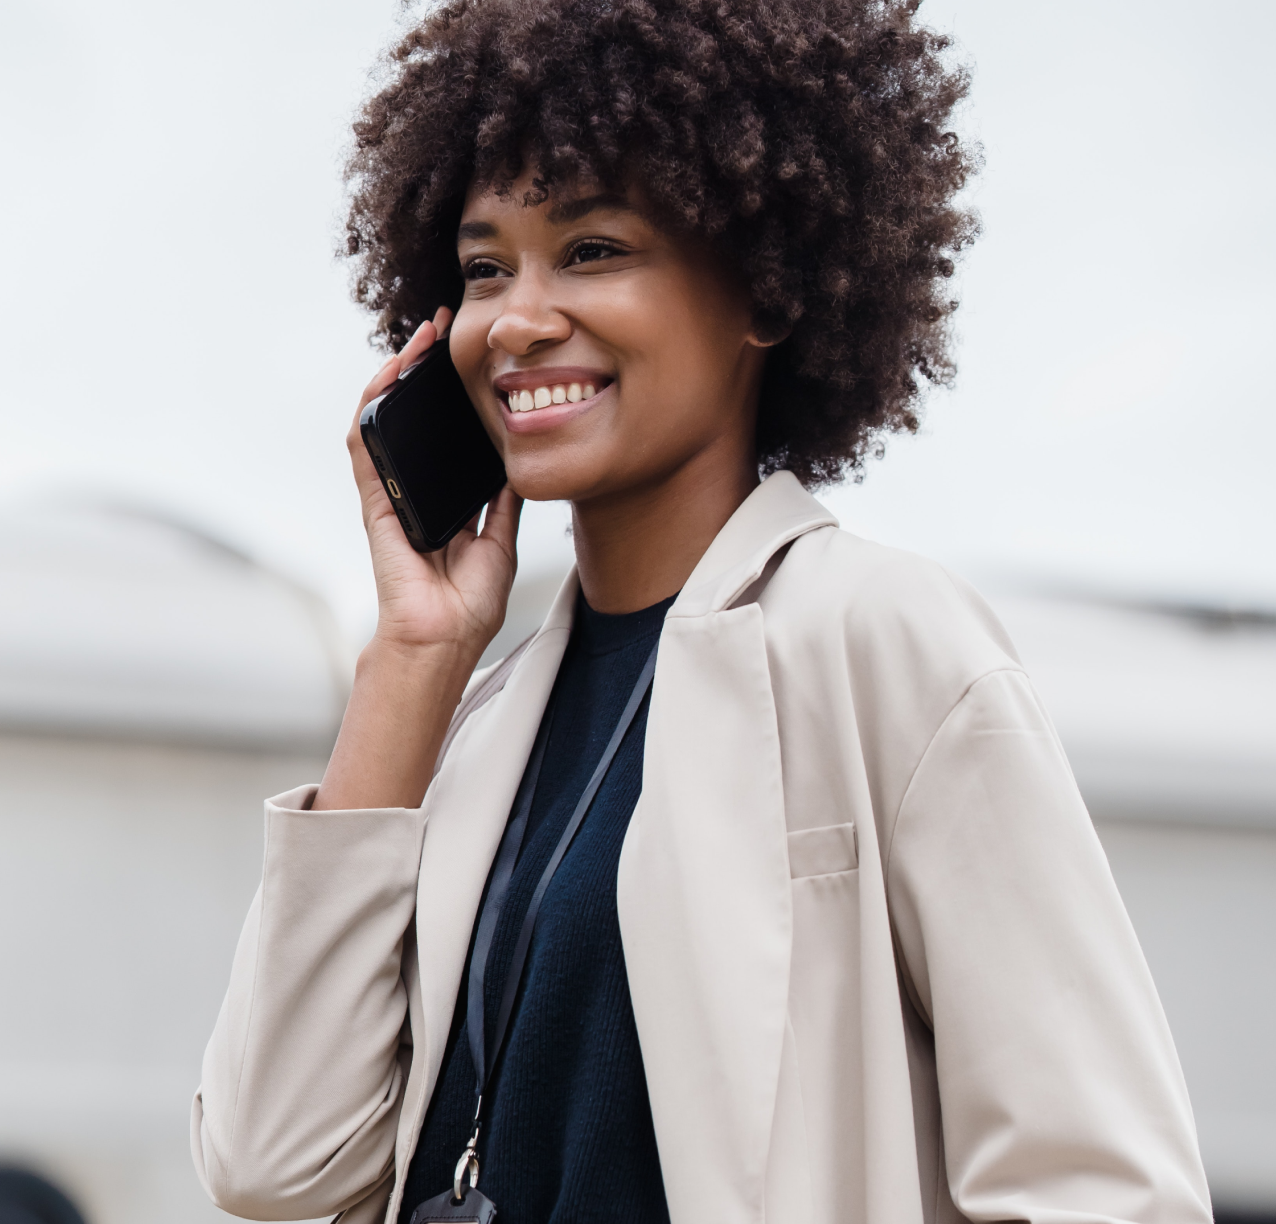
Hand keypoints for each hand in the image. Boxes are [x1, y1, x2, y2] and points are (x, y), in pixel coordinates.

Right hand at [348, 308, 521, 661]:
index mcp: (445, 500)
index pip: (445, 436)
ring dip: (395, 376)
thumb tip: (518, 465)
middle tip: (442, 332)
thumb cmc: (468, 604)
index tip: (474, 361)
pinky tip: (387, 374)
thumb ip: (504, 504)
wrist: (443, 639)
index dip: (454, 398)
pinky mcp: (375, 500)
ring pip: (385, 421)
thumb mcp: (500, 541)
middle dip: (424, 373)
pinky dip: (372, 406)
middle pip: (414, 420)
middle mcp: (414, 490)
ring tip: (417, 340)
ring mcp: (391, 492)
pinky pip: (366, 445)